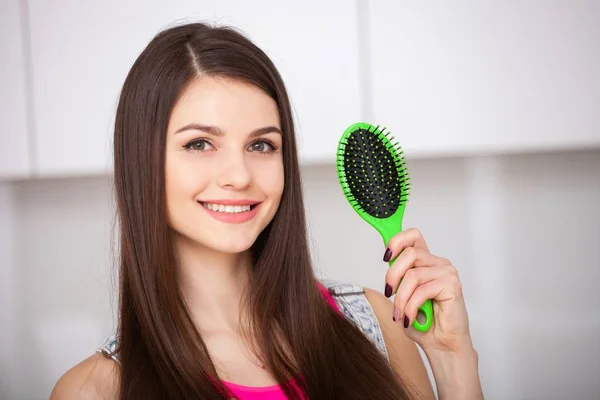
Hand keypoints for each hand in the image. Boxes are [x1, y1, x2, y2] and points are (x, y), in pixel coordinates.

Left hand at [383, 228, 473, 354]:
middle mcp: (438, 263)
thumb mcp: (403, 295)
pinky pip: (422, 291)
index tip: (386, 255)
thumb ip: (398, 278)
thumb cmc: (424, 322)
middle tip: (388, 293)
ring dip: (401, 298)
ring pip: (412, 275)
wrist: (442, 345)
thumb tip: (388, 263)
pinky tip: (409, 318)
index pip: (413, 236)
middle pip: (409, 253)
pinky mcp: (452, 286)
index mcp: (426, 262)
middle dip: (392, 275)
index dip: (397, 240)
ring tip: (399, 314)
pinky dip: (410, 307)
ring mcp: (447, 273)